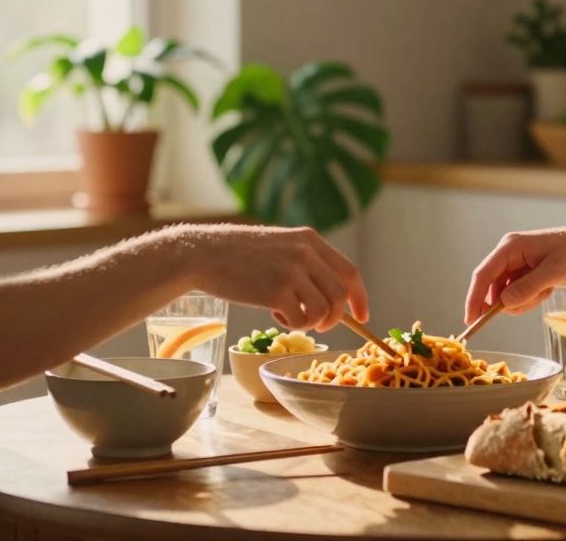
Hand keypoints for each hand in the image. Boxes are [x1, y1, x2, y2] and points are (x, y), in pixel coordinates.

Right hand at [178, 224, 368, 331]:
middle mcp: (305, 253)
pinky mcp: (275, 292)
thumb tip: (333, 299)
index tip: (362, 317)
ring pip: (323, 311)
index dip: (359, 298)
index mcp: (309, 239)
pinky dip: (291, 324)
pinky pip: (300, 320)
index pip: (349, 272)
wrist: (203, 254)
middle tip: (319, 326)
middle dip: (334, 318)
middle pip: (339, 295)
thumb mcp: (280, 245)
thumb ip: (306, 263)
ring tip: (289, 314)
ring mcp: (291, 271)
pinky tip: (273, 313)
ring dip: (310, 322)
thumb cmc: (239, 254)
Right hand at [465, 225, 565, 322]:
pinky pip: (517, 293)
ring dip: (523, 300)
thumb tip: (504, 303)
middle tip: (533, 301)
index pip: (483, 274)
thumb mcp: (555, 271)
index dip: (474, 298)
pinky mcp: (524, 271)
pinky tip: (547, 290)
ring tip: (546, 291)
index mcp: (511, 246)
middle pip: (493, 286)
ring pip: (505, 293)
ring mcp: (516, 263)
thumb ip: (529, 287)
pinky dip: (530, 298)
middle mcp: (509, 253)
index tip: (471, 320)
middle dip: (509, 302)